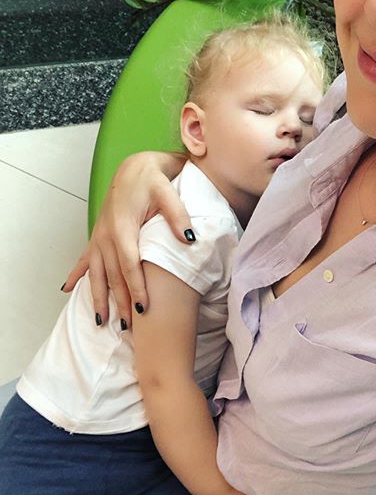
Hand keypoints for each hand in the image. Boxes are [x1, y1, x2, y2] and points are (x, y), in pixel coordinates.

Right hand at [61, 151, 189, 325]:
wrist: (136, 166)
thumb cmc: (153, 178)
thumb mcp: (168, 191)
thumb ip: (177, 214)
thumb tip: (189, 238)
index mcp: (123, 227)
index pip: (130, 264)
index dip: (135, 287)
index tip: (142, 308)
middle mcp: (106, 235)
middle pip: (112, 275)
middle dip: (118, 302)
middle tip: (126, 328)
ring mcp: (99, 236)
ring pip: (96, 273)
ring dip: (98, 297)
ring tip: (100, 321)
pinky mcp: (98, 234)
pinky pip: (84, 259)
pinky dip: (76, 275)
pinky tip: (67, 290)